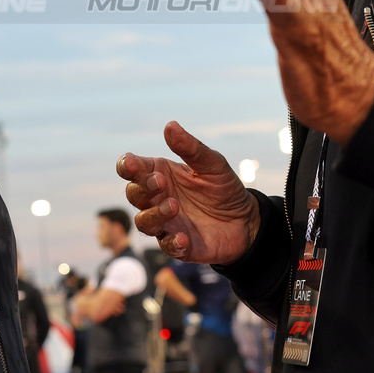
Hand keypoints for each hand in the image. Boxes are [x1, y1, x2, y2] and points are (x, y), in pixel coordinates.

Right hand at [117, 121, 259, 263]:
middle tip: (161, 182)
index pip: (132, 169)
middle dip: (143, 188)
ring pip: (143, 221)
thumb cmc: (224, 188)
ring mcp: (165, 223)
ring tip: (174, 206)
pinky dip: (172, 243)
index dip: (127, 166)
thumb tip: (170, 126)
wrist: (246, 220)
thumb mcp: (212, 164)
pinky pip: (166, 246)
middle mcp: (157, 199)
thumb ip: (190, 148)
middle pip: (133, 194)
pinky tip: (184, 238)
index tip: (133, 164)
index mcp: (160, 174)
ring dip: (154, 214)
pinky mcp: (178, 245)